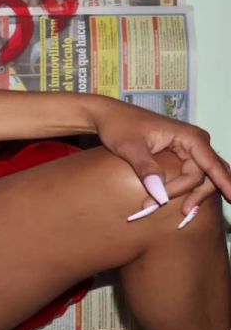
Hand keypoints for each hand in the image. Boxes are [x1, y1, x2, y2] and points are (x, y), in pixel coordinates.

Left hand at [89, 97, 230, 215]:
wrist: (109, 117)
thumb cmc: (119, 126)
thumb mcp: (130, 148)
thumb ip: (147, 169)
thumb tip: (160, 195)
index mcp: (189, 136)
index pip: (210, 165)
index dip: (223, 183)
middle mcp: (195, 142)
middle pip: (209, 174)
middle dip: (197, 194)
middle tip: (182, 212)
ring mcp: (190, 149)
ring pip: (202, 178)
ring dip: (191, 194)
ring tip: (177, 211)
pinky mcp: (182, 156)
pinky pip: (192, 176)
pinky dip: (187, 190)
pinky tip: (183, 203)